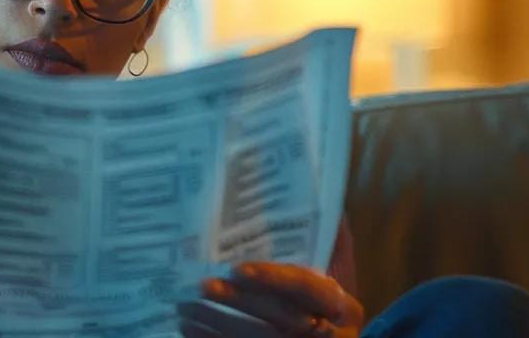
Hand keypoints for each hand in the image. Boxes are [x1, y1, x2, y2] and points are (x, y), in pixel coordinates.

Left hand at [178, 262, 364, 336]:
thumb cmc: (330, 306)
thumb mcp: (340, 279)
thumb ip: (334, 245)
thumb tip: (329, 204)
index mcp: (342, 308)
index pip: (307, 289)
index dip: (273, 278)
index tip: (237, 269)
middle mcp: (324, 333)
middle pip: (276, 316)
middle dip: (237, 301)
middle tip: (203, 285)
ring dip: (214, 322)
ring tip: (185, 306)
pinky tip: (188, 328)